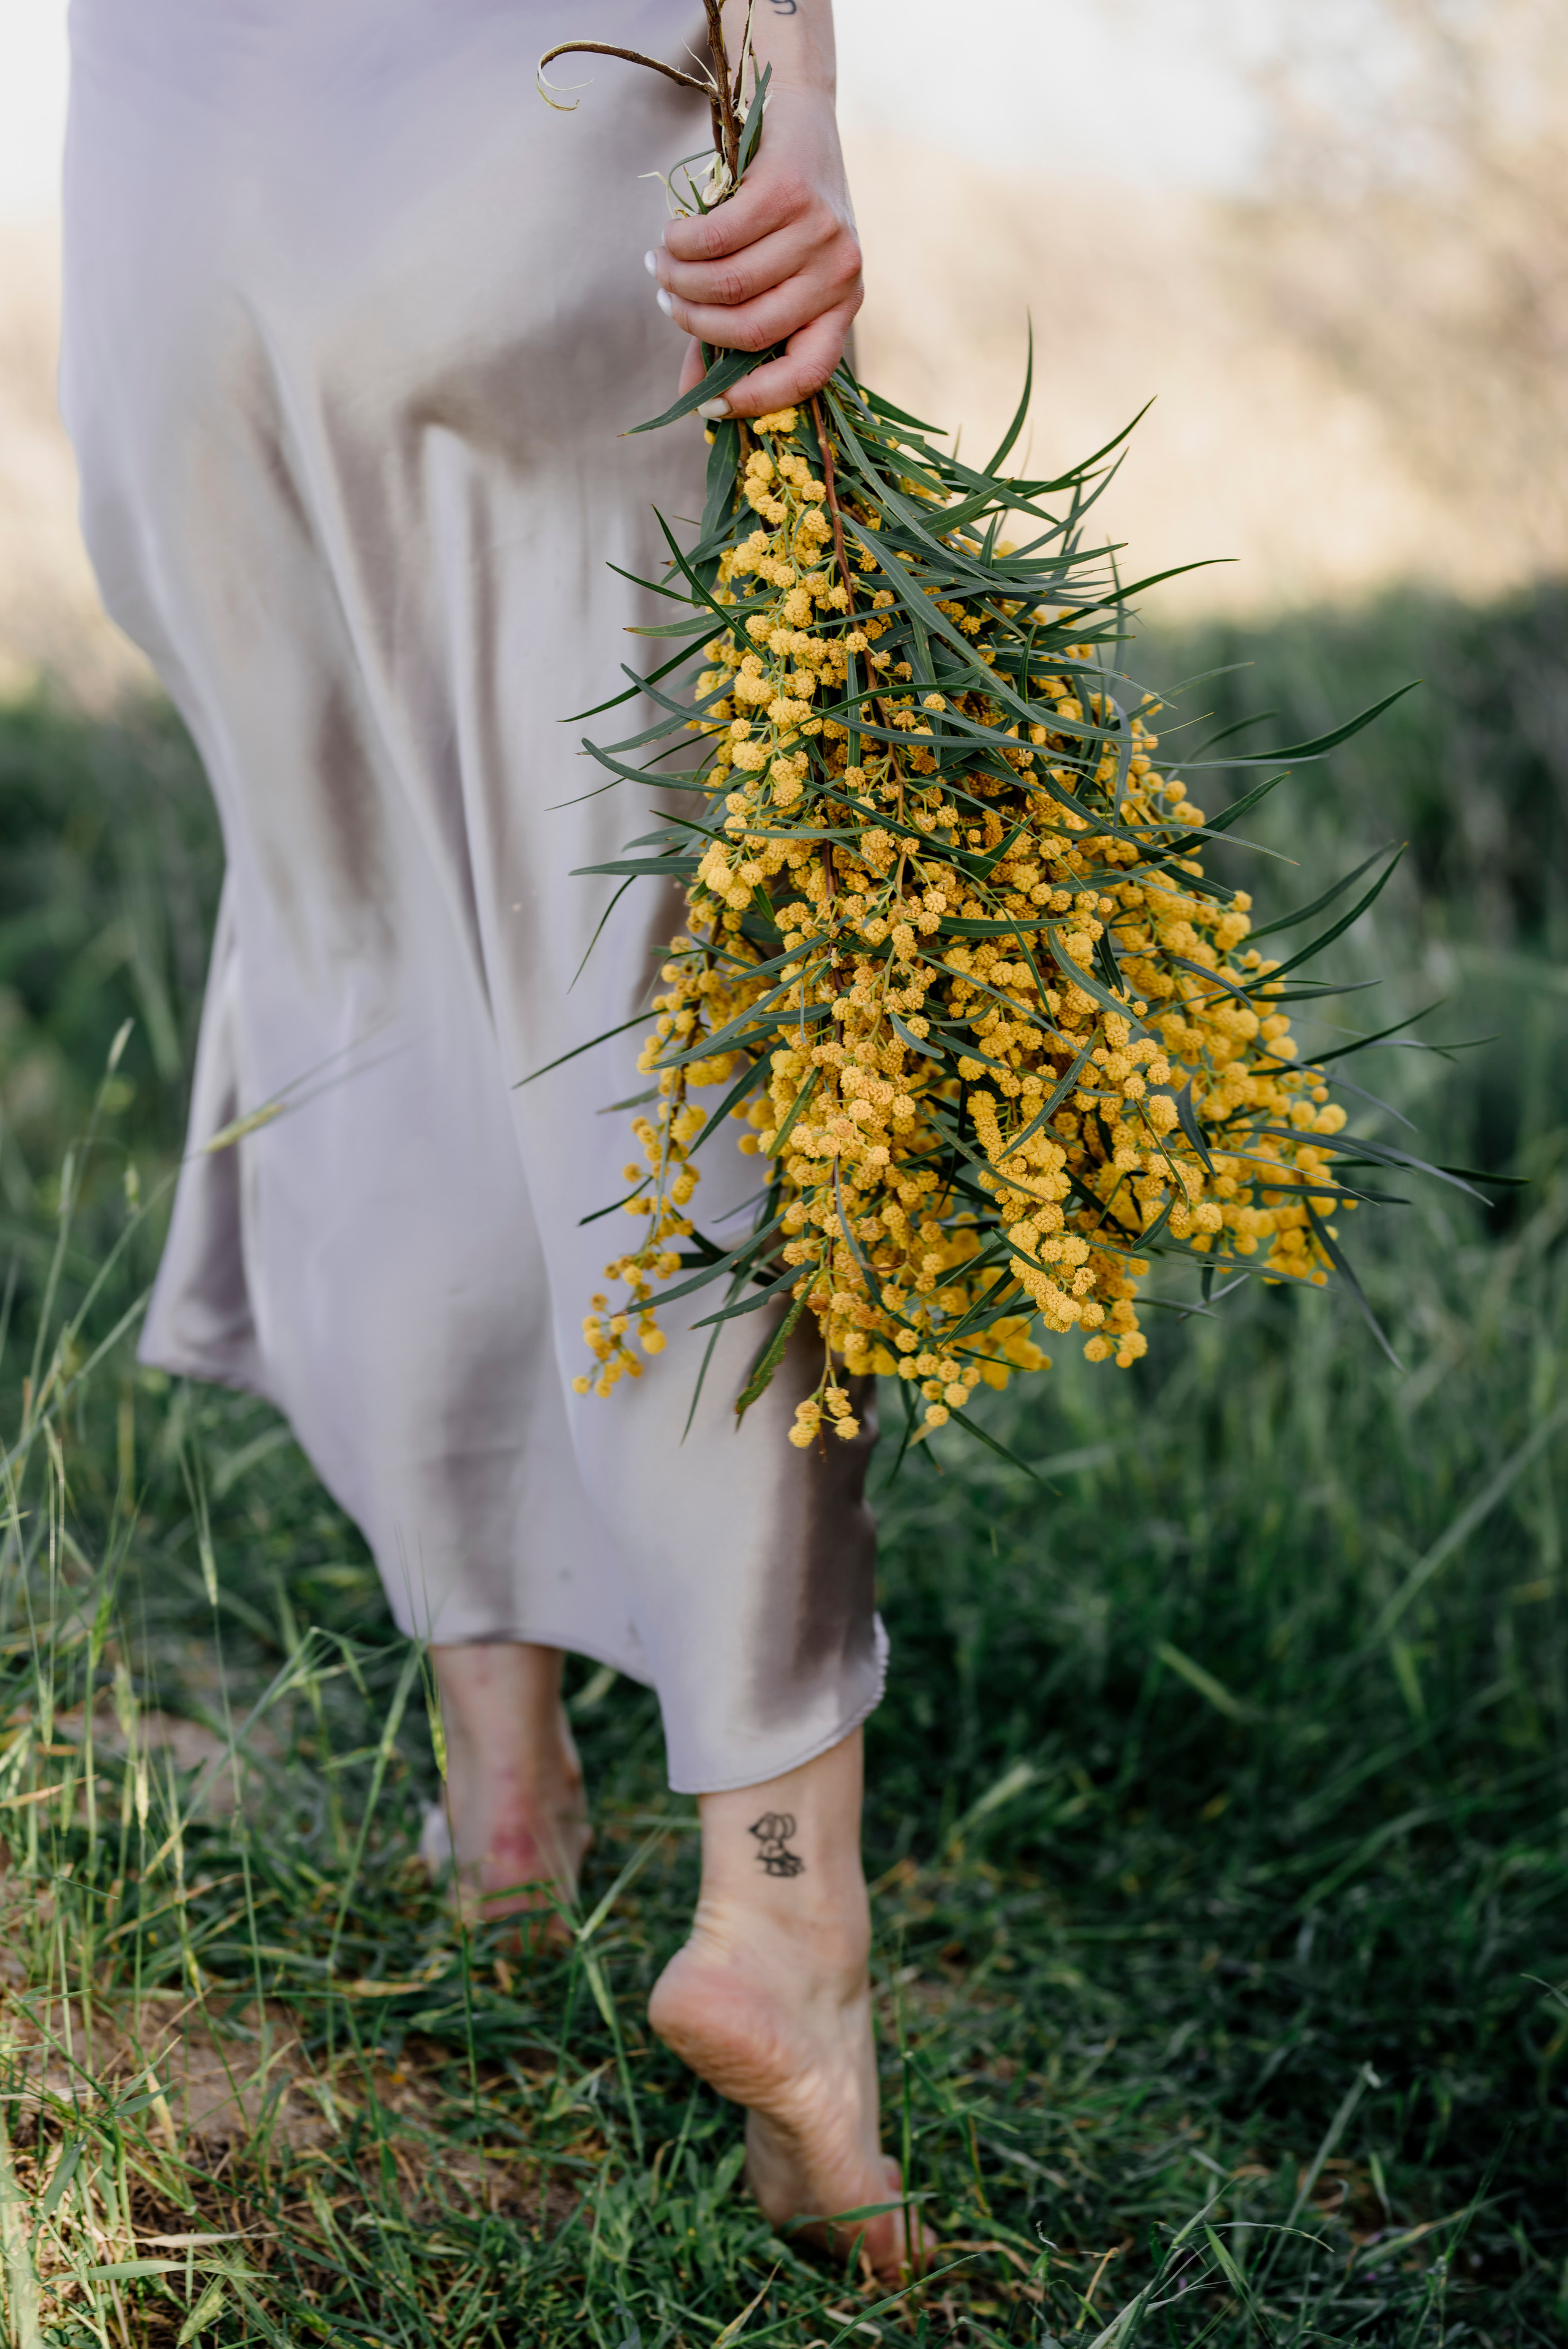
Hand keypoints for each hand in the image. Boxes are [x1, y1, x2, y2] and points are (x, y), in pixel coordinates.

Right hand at [647, 83, 861, 419]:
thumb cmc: (780, 210)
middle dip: (695, 323)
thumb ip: (735, 334)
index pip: (809, 373)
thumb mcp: (772, 274)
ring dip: (680, 281)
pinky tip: (669, 238)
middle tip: (666, 303)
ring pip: (730, 284)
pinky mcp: (789, 191)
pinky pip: (718, 237)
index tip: (708, 405)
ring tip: (659, 268)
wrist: (798, 114)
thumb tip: (693, 400)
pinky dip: (682, 243)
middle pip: (751, 329)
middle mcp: (840, 273)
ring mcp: (819, 232)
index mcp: (844, 306)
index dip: (757, 398)